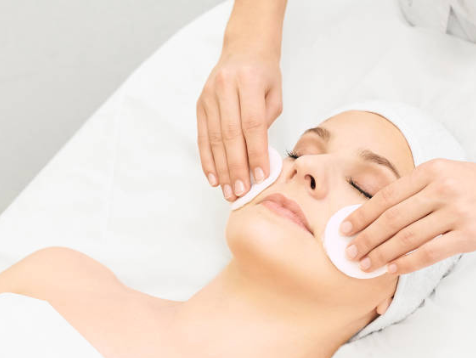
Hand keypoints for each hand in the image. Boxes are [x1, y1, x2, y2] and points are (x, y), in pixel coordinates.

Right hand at [196, 45, 282, 200]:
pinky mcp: (200, 105)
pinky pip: (203, 138)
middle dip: (236, 167)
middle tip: (242, 192)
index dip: (256, 153)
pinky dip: (208, 160)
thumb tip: (256, 159)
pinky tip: (214, 178)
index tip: (260, 176)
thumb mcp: (275, 94)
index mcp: (249, 81)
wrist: (244, 47)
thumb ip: (266, 123)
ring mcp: (209, 96)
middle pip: (231, 135)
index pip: (252, 125)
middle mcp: (225, 87)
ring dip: (222, 169)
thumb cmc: (264, 73)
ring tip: (229, 191)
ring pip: (215, 139)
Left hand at [339, 158, 475, 273]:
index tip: (345, 229)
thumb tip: (378, 215)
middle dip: (365, 238)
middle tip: (350, 252)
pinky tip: (392, 269)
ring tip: (365, 265)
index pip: (386, 196)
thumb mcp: (445, 175)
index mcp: (430, 171)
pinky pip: (429, 253)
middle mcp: (440, 189)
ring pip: (406, 238)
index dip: (361, 215)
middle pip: (391, 219)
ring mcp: (456, 212)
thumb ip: (415, 190)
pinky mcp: (469, 235)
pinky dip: (406, 264)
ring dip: (380, 254)